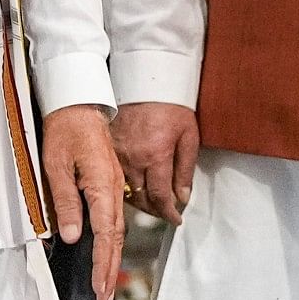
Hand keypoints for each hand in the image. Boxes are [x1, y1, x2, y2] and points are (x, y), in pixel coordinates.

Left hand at [39, 102, 123, 299]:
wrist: (79, 106)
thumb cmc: (65, 132)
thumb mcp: (55, 166)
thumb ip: (65, 201)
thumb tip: (71, 235)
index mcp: (102, 186)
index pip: (104, 234)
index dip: (102, 264)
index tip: (100, 288)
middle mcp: (114, 191)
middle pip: (115, 239)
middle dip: (110, 272)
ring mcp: (115, 188)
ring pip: (116, 231)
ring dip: (111, 260)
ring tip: (105, 286)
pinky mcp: (110, 186)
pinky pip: (113, 220)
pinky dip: (110, 243)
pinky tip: (106, 256)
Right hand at [113, 100, 199, 223]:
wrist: (147, 81)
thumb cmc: (170, 104)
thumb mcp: (189, 136)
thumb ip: (186, 169)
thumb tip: (182, 196)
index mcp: (156, 156)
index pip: (161, 197)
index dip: (169, 213)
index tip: (175, 218)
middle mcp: (134, 158)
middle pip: (141, 199)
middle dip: (155, 210)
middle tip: (165, 212)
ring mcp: (118, 153)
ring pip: (125, 190)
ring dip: (139, 201)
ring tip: (151, 203)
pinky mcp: (109, 147)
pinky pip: (114, 176)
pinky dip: (124, 186)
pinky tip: (134, 187)